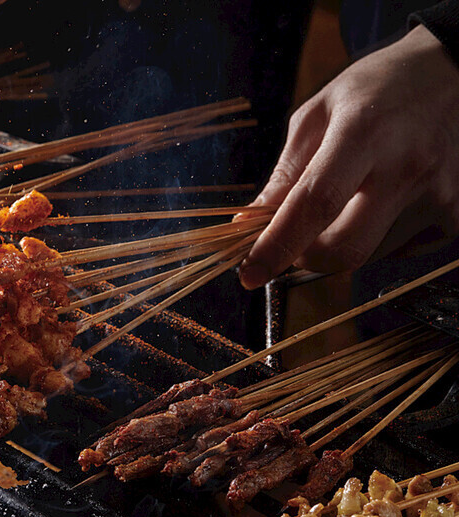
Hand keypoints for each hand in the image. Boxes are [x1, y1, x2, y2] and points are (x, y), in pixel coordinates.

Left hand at [239, 25, 458, 289]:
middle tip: (292, 239)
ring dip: (340, 243)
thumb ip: (285, 173)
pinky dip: (377, 238)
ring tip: (350, 199)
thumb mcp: (319, 113)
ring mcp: (440, 194)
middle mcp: (407, 167)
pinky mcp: (457, 214)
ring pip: (369, 255)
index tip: (248, 275)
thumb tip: (249, 225)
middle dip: (305, 257)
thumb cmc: (378, 89)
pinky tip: (384, 200)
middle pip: (346, 249)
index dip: (277, 247)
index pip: (314, 205)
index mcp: (364, 134)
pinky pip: (400, 250)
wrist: (456, 72)